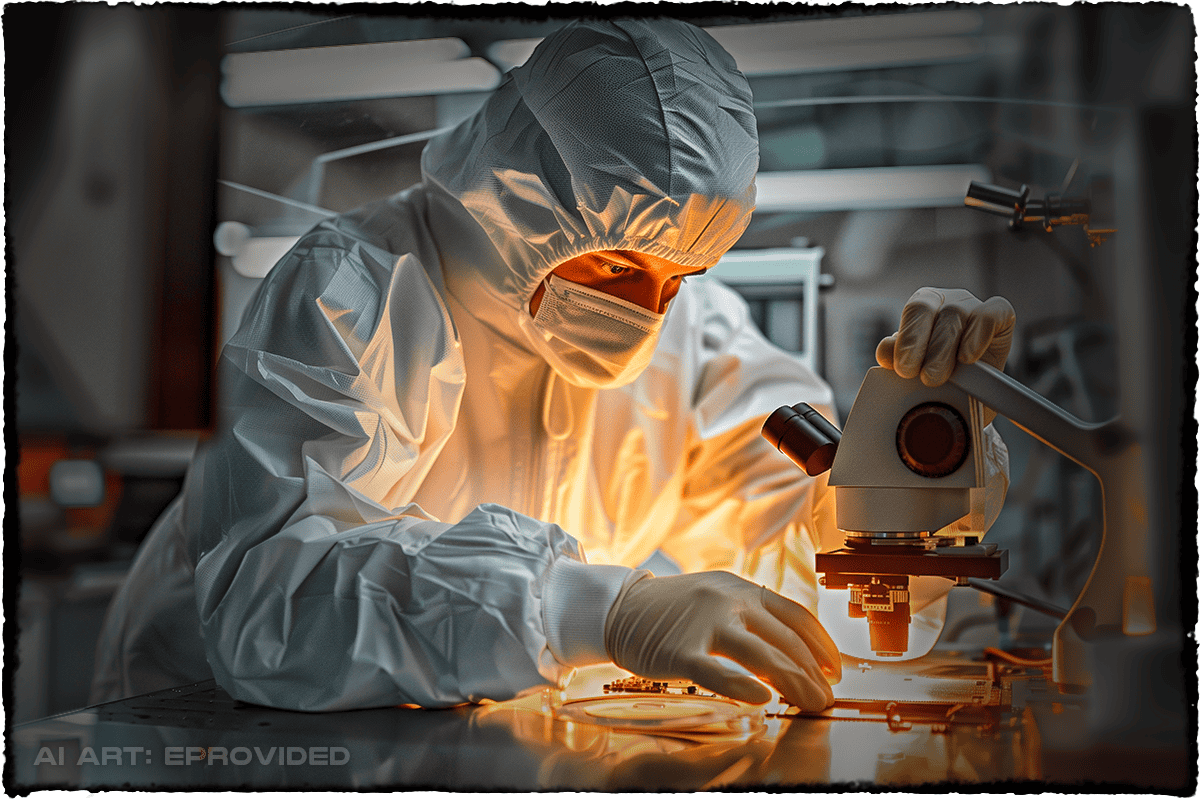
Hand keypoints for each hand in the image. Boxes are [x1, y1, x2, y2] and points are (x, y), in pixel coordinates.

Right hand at [604, 571, 841, 709]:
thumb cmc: (672, 610)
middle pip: (785, 641)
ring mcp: (706, 624)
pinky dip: (742, 686)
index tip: (834, 670)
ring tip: (810, 704)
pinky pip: (717, 671)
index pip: (796, 616)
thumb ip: (751, 617)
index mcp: (742, 590)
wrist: (620, 608)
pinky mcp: (681, 651)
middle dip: (812, 673)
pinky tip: (762, 700)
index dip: (822, 646)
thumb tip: (792, 653)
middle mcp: (729, 602)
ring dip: (794, 683)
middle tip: (826, 698)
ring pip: (761, 655)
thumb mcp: (717, 597)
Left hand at [876, 287, 1015, 386]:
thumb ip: (898, 358)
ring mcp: (973, 306)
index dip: (907, 339)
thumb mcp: (916, 369)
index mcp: (923, 307)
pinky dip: (977, 335)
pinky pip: (990, 315)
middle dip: (921, 345)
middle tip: (920, 376)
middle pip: (928, 309)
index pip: (913, 311)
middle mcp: (947, 301)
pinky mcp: (1001, 316)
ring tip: (937, 378)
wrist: (972, 397)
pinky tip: (967, 357)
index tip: (904, 368)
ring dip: (943, 350)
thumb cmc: (940, 378)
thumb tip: (885, 350)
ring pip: (955, 316)